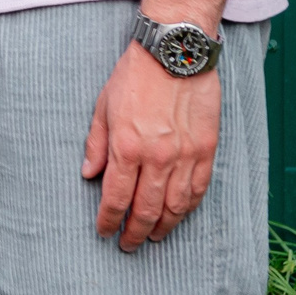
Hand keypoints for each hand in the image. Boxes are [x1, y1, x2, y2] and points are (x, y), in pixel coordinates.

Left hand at [82, 40, 221, 249]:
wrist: (175, 51)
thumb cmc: (135, 74)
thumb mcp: (103, 105)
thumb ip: (96, 144)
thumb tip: (88, 174)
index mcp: (127, 147)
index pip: (116, 198)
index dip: (109, 220)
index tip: (104, 231)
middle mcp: (158, 158)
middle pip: (146, 210)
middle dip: (134, 231)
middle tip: (127, 244)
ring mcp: (186, 156)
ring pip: (176, 207)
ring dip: (163, 227)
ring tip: (153, 236)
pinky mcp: (207, 150)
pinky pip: (199, 190)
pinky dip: (188, 208)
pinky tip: (179, 215)